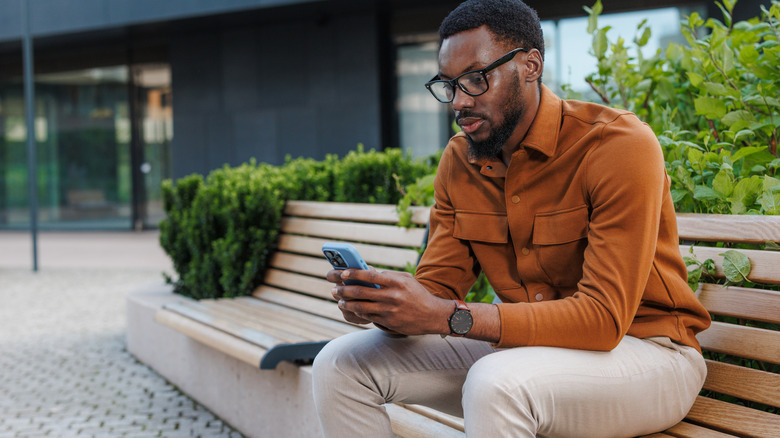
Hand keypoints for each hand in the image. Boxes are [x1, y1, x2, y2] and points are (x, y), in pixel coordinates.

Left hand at [330, 269, 452, 335]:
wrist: (433, 315)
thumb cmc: (418, 294)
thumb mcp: (407, 280)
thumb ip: (388, 275)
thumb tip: (367, 270)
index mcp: (396, 282)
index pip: (370, 275)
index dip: (353, 274)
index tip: (343, 273)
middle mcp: (392, 296)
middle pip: (361, 292)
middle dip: (344, 290)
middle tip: (334, 289)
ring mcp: (389, 310)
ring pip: (361, 307)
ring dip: (347, 304)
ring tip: (339, 301)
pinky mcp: (388, 322)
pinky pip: (368, 317)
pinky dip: (357, 313)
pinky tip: (351, 310)